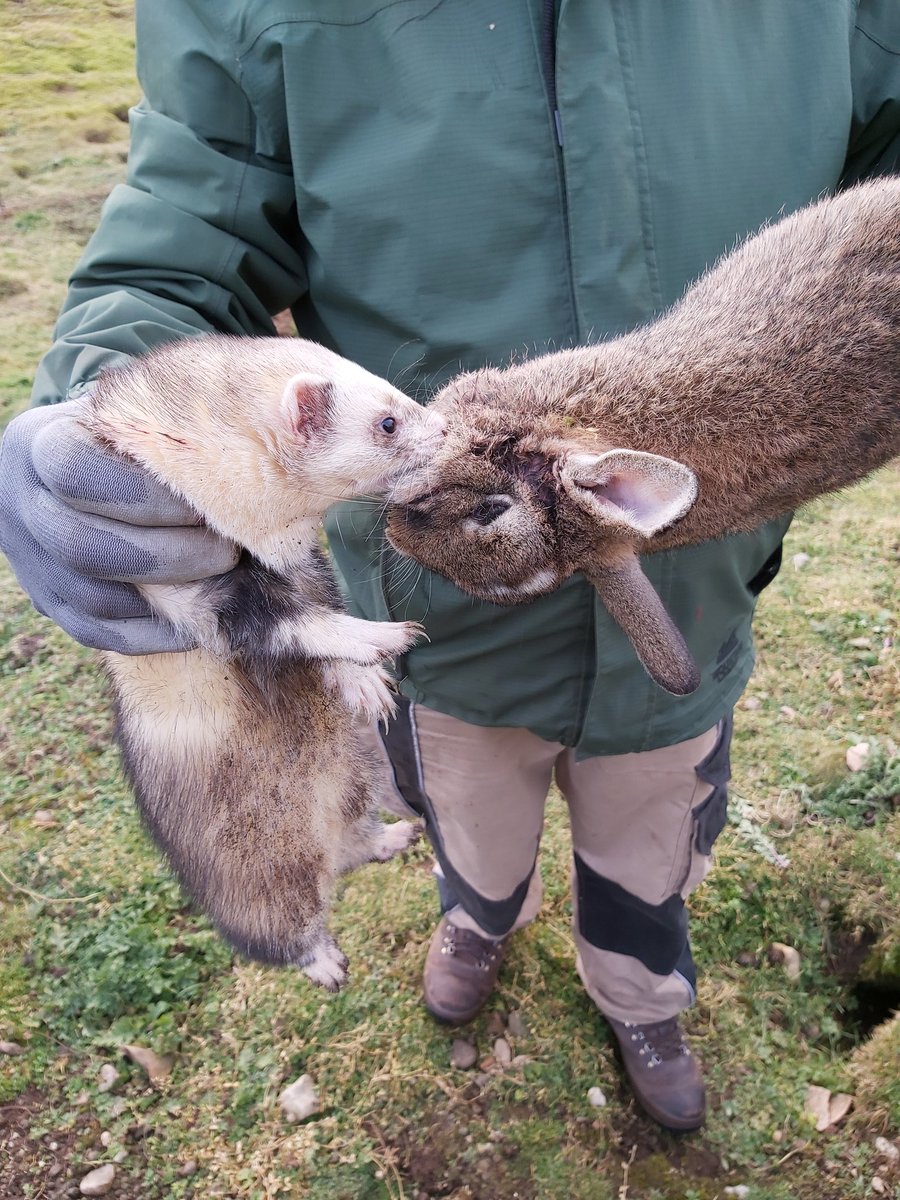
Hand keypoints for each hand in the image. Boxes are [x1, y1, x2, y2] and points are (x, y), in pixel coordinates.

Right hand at [0, 399, 238, 653]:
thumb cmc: (127, 435)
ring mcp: (32, 563)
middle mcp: (23, 508)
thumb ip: (185, 420)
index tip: (206, 504)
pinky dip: (160, 631)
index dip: (148, 496)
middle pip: (87, 549)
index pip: (77, 474)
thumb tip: (290, 412)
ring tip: (224, 580)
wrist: (73, 468)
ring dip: (170, 597)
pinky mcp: (54, 605)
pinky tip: (204, 617)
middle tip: (229, 553)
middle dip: (170, 557)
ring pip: (97, 597)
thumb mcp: (141, 412)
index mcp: (39, 445)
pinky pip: (105, 633)